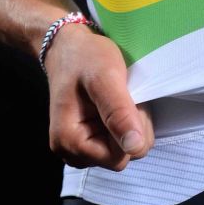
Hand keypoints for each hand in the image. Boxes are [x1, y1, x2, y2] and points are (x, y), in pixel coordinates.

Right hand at [43, 24, 154, 170]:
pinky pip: (115, 143)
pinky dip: (122, 123)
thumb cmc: (84, 57)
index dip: (130, 130)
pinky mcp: (87, 140)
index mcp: (68, 141)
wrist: (68, 46)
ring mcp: (78, 148)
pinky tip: (114, 104)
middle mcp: (70, 153)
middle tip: (124, 95)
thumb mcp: (105, 77)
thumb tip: (135, 147)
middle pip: (120, 157)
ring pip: (121, 151)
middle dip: (131, 127)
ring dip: (128, 124)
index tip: (127, 99)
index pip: (118, 158)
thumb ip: (119, 113)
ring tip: (118, 98)